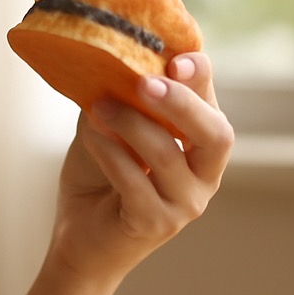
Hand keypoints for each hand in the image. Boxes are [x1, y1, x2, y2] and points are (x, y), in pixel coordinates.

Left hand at [48, 52, 232, 282]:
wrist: (78, 237)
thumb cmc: (99, 178)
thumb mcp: (110, 128)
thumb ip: (119, 96)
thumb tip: (111, 57)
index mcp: (200, 146)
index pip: (212, 105)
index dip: (201, 79)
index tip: (176, 58)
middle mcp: (204, 176)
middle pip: (216, 134)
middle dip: (182, 103)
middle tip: (146, 81)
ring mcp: (184, 204)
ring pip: (168, 156)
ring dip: (131, 124)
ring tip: (100, 106)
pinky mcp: (155, 224)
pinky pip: (135, 183)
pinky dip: (111, 154)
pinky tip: (91, 137)